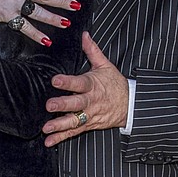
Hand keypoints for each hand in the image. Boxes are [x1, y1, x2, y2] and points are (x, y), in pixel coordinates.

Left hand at [42, 33, 128, 147]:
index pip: (79, 83)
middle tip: (49, 105)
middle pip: (76, 104)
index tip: (55, 80)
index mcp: (93, 85)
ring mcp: (89, 115)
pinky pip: (73, 132)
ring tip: (46, 128)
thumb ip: (92, 51)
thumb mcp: (105, 65)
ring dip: (59, 125)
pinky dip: (61, 138)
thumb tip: (84, 35)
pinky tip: (49, 141)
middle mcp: (91, 101)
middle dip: (63, 105)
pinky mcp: (88, 125)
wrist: (130, 105)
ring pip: (74, 121)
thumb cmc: (115, 84)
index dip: (67, 82)